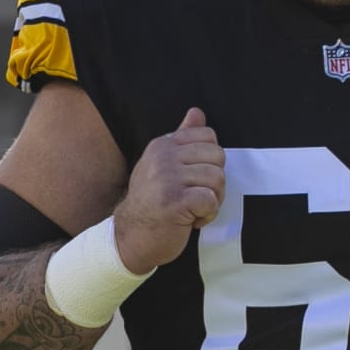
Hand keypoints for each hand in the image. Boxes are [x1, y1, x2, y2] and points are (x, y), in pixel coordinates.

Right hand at [112, 107, 224, 272]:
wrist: (131, 237)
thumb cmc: (152, 202)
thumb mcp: (163, 165)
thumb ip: (182, 138)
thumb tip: (197, 112)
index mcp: (162, 145)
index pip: (209, 137)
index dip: (211, 161)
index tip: (195, 179)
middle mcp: (163, 157)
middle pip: (218, 157)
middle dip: (215, 182)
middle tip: (198, 197)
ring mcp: (167, 178)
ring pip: (217, 179)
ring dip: (213, 200)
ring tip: (194, 209)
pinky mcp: (175, 201)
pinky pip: (211, 200)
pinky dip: (208, 214)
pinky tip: (192, 220)